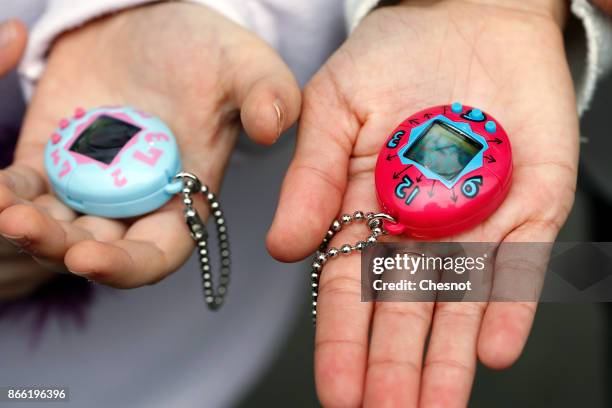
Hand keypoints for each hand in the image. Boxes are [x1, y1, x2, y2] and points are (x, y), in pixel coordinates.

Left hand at [0, 2, 299, 289]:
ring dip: (26, 229)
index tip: (91, 260)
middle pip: (97, 250)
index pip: (158, 253)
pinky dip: (5, 195)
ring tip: (3, 210)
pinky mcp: (50, 160)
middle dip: (61, 250)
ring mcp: (91, 185)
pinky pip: (23, 190)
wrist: (152, 21)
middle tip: (26, 228)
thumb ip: (267, 92)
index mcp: (184, 198)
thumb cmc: (205, 49)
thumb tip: (273, 124)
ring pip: (55, 228)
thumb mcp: (243, 63)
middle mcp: (136, 203)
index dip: (127, 267)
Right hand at [268, 1, 575, 405]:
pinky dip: (510, 304)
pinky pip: (521, 260)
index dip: (343, 340)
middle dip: (396, 368)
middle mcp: (422, 225)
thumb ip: (310, 178)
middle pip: (407, 308)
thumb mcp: (333, 110)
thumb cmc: (391, 56)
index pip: (352, 287)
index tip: (337, 391)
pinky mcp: (532, 200)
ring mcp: (478, 217)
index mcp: (368, 209)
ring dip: (450, 358)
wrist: (463, 14)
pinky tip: (494, 351)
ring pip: (463, 300)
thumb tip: (281, 247)